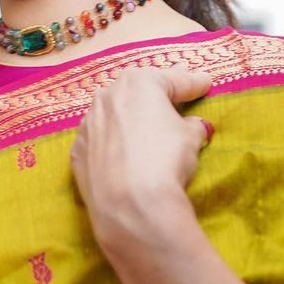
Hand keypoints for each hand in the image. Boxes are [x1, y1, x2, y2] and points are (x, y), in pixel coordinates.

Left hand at [70, 64, 213, 242]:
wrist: (128, 203)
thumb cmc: (165, 160)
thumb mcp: (190, 138)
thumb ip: (192, 126)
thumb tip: (192, 125)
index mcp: (139, 83)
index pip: (174, 80)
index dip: (193, 83)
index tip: (205, 83)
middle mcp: (108, 96)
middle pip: (139, 91)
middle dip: (158, 93)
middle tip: (176, 94)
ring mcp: (88, 123)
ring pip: (114, 113)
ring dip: (130, 116)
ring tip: (145, 123)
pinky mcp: (78, 150)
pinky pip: (100, 139)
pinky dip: (112, 142)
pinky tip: (121, 151)